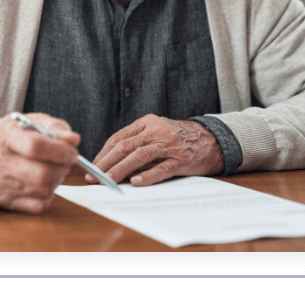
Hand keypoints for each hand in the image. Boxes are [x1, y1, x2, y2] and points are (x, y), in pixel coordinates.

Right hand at [0, 112, 80, 213]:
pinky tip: (46, 182)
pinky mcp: (3, 201)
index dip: (59, 151)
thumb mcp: (35, 121)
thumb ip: (56, 128)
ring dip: (58, 180)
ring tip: (55, 168)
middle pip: (41, 174)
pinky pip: (38, 206)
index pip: (35, 146)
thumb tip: (73, 140)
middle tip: (67, 161)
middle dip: (63, 168)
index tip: (72, 152)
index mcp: (6, 136)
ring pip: (43, 191)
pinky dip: (49, 195)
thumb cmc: (15, 133)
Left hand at [86, 114, 223, 186]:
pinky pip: (161, 169)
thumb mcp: (157, 132)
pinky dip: (147, 176)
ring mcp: (169, 144)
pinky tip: (135, 183)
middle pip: (126, 146)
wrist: (211, 139)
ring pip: (139, 156)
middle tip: (94, 176)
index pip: (119, 137)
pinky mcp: (181, 159)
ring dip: (120, 170)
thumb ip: (138, 143)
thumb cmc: (178, 139)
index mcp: (147, 122)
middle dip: (107, 162)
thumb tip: (112, 164)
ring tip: (108, 181)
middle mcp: (156, 130)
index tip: (93, 166)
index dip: (104, 152)